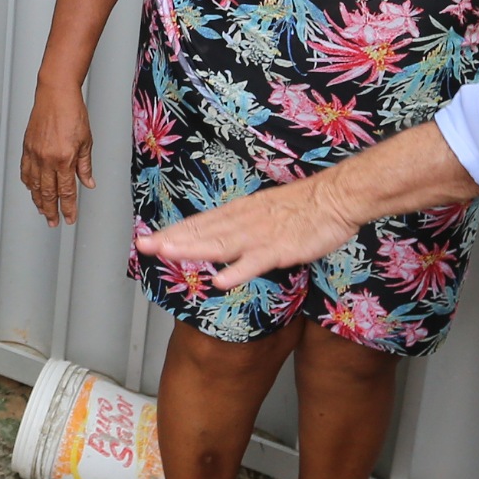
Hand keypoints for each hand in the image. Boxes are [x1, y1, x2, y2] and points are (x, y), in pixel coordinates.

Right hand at [20, 83, 92, 224]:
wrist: (55, 94)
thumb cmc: (72, 112)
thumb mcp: (86, 141)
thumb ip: (85, 165)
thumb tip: (88, 183)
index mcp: (64, 159)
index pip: (66, 192)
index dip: (68, 208)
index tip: (69, 218)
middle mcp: (47, 159)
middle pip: (48, 193)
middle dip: (51, 211)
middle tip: (53, 222)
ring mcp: (34, 154)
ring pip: (35, 185)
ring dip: (38, 201)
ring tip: (42, 211)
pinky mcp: (27, 147)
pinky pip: (25, 171)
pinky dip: (28, 183)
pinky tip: (32, 189)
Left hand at [134, 177, 363, 287]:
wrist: (335, 198)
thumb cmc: (303, 207)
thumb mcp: (264, 211)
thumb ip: (240, 224)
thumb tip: (219, 235)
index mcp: (239, 212)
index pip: (199, 224)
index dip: (173, 232)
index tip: (148, 239)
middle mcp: (243, 221)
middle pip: (202, 232)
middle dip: (171, 240)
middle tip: (143, 246)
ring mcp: (260, 235)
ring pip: (221, 244)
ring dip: (193, 249)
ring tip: (168, 254)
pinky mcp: (279, 249)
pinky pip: (255, 262)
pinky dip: (238, 271)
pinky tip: (220, 280)